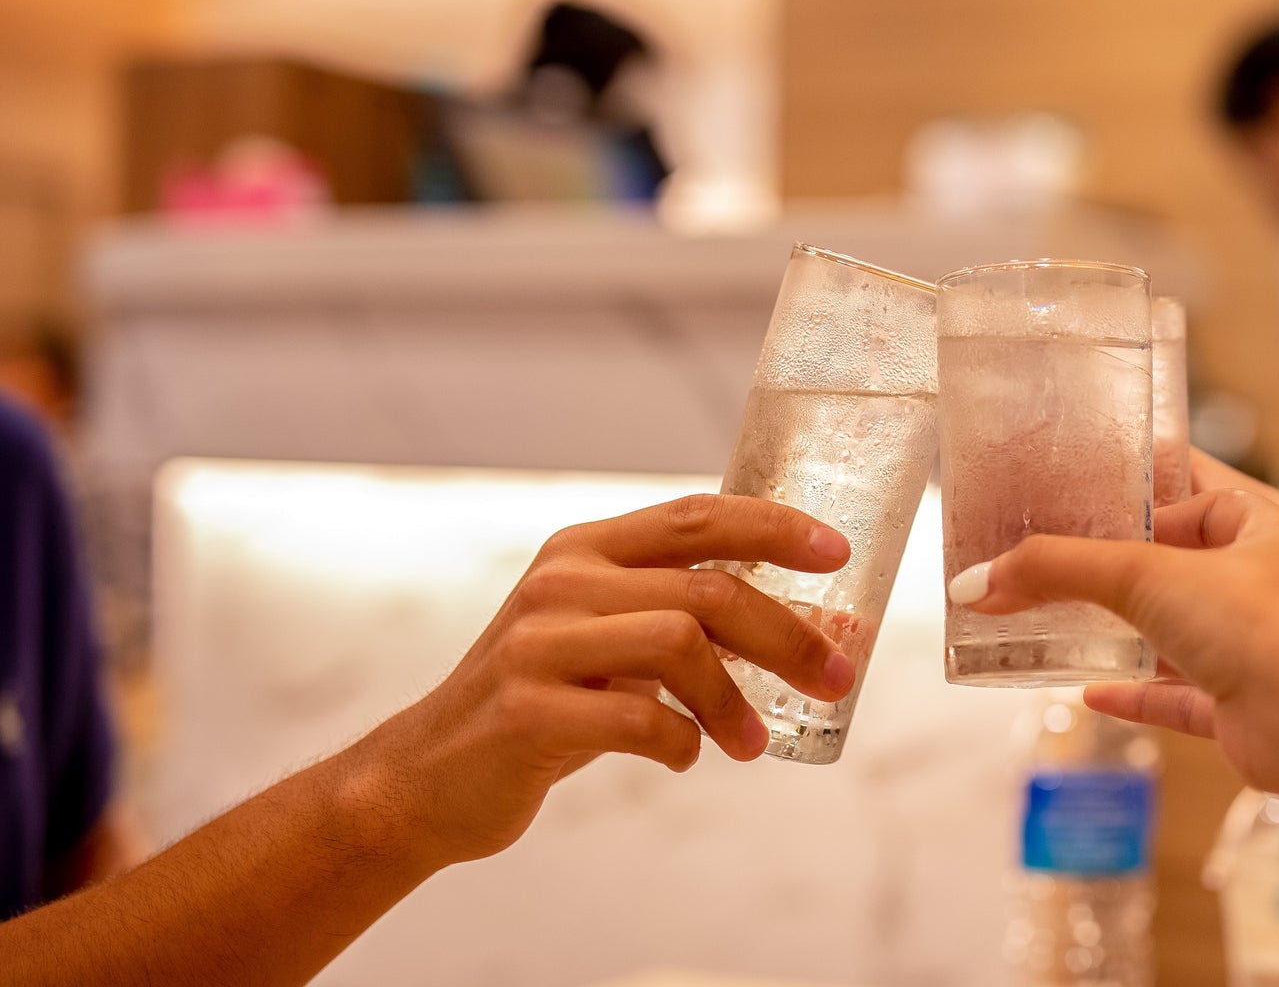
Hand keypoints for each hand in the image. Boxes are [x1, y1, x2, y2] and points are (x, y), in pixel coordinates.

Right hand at [347, 494, 856, 865]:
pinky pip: (637, 719)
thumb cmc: (542, 704)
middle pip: (708, 587)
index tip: (837, 552)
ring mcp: (538, 642)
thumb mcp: (603, 638)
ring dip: (736, 701)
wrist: (427, 777)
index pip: (697, 515)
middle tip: (838, 677)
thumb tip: (802, 626)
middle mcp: (561, 581)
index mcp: (585, 548)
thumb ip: (676, 614)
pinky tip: (683, 757)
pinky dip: (680, 743)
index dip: (775, 527)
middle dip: (788, 633)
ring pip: (680, 644)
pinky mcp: (524, 709)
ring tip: (754, 744)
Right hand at [949, 489, 1278, 793]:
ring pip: (1185, 639)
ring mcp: (1262, 654)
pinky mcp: (1247, 712)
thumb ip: (1057, 570)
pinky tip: (1090, 692)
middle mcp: (1273, 591)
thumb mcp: (1143, 573)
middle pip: (1189, 574)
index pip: (1204, 504)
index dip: (1151, 509)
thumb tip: (976, 582)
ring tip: (1068, 627)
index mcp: (1270, 534)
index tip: (1095, 515)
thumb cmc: (1261, 622)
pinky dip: (1139, 695)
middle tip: (1068, 572)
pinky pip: (1184, 697)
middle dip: (1132, 578)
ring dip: (1131, 637)